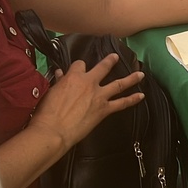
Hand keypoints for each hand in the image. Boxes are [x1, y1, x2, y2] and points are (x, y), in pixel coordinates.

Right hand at [27, 54, 144, 149]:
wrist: (53, 131)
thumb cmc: (46, 113)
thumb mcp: (50, 92)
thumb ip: (58, 82)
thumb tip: (59, 73)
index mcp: (73, 77)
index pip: (79, 65)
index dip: (79, 66)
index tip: (79, 68)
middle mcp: (89, 83)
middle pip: (103, 68)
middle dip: (110, 61)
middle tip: (115, 57)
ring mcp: (99, 96)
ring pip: (118, 84)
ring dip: (131, 78)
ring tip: (140, 74)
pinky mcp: (104, 109)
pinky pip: (121, 103)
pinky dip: (132, 99)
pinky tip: (141, 96)